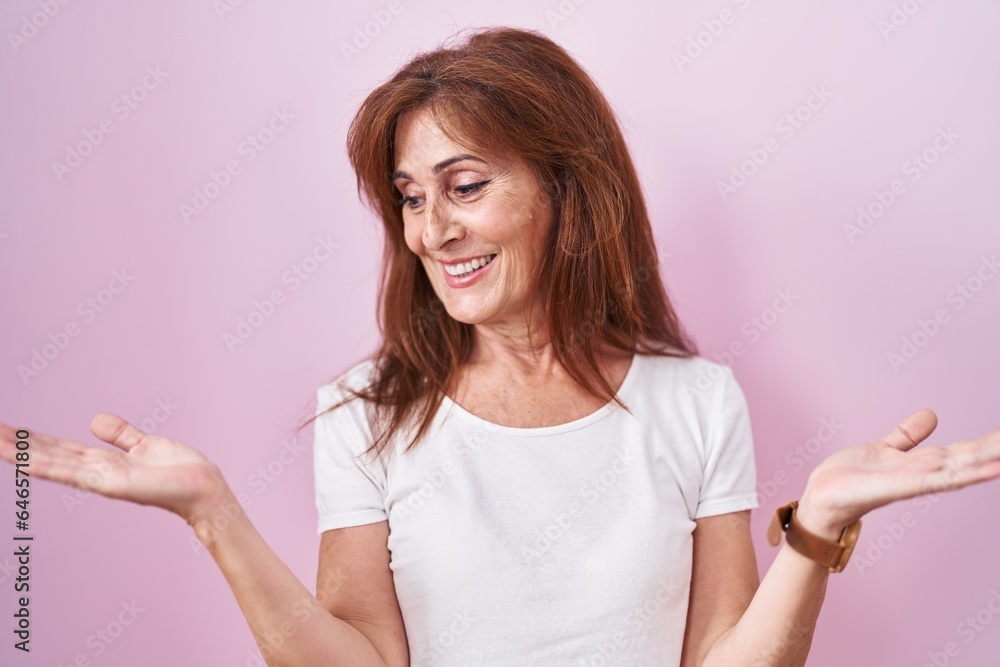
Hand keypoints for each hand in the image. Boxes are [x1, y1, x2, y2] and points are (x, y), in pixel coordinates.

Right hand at [0, 414, 228, 526]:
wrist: (203, 486)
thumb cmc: (179, 471)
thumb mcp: (144, 444)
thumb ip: (120, 434)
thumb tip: (94, 420)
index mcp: (102, 462)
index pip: (57, 448)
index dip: (30, 439)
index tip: (4, 429)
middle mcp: (95, 472)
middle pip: (46, 455)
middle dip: (15, 445)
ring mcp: (100, 480)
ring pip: (52, 463)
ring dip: (21, 454)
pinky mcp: (111, 484)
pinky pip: (74, 473)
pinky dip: (48, 466)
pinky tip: (25, 459)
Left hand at [796, 409, 999, 539]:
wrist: (821, 498)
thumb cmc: (850, 477)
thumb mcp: (884, 448)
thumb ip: (908, 435)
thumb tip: (932, 414)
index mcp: (922, 463)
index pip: (964, 451)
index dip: (989, 443)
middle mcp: (924, 474)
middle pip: (969, 459)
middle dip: (995, 451)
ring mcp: (914, 482)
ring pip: (959, 470)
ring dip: (988, 463)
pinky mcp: (900, 487)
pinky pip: (936, 480)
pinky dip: (961, 475)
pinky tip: (985, 470)